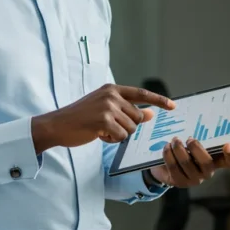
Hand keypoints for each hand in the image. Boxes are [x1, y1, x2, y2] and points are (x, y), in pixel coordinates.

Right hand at [31, 84, 175, 152]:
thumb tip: (150, 114)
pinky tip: (98, 135)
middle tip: (107, 127)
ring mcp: (108, 107)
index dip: (158, 100)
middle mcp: (111, 95)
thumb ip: (127, 110)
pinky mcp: (104, 120)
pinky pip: (121, 136)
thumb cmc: (81, 118)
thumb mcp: (105, 109)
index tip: (173, 105)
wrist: (57, 125)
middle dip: (127, 127)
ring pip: (131, 128)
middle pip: (138, 117)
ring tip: (100, 129)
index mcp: (112, 89)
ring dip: (118, 134)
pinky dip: (111, 140)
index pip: (141, 94)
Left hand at [150, 137, 229, 187]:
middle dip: (195, 148)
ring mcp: (194, 179)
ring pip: (187, 163)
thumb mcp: (195, 143)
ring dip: (178, 149)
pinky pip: (174, 167)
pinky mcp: (180, 182)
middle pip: (206, 162)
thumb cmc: (186, 150)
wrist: (166, 165)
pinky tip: (167, 148)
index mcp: (216, 161)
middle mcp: (208, 172)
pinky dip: (169, 155)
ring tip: (174, 140)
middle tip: (188, 139)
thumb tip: (198, 118)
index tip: (227, 144)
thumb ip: (201, 136)